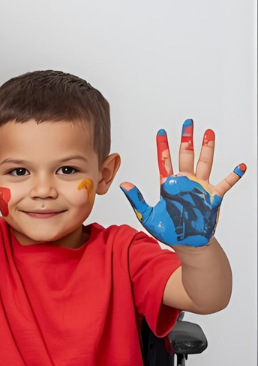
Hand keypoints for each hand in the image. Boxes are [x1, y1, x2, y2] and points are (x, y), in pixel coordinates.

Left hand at [121, 122, 245, 246]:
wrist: (187, 244)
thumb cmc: (168, 231)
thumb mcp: (147, 215)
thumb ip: (136, 199)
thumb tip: (124, 185)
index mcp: (169, 185)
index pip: (164, 161)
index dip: (162, 146)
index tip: (161, 131)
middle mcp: (185, 183)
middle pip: (186, 156)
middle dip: (186, 139)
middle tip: (188, 122)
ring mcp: (200, 188)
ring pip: (204, 163)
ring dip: (207, 148)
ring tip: (209, 133)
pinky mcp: (213, 197)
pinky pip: (225, 184)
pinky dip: (233, 175)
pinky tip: (241, 166)